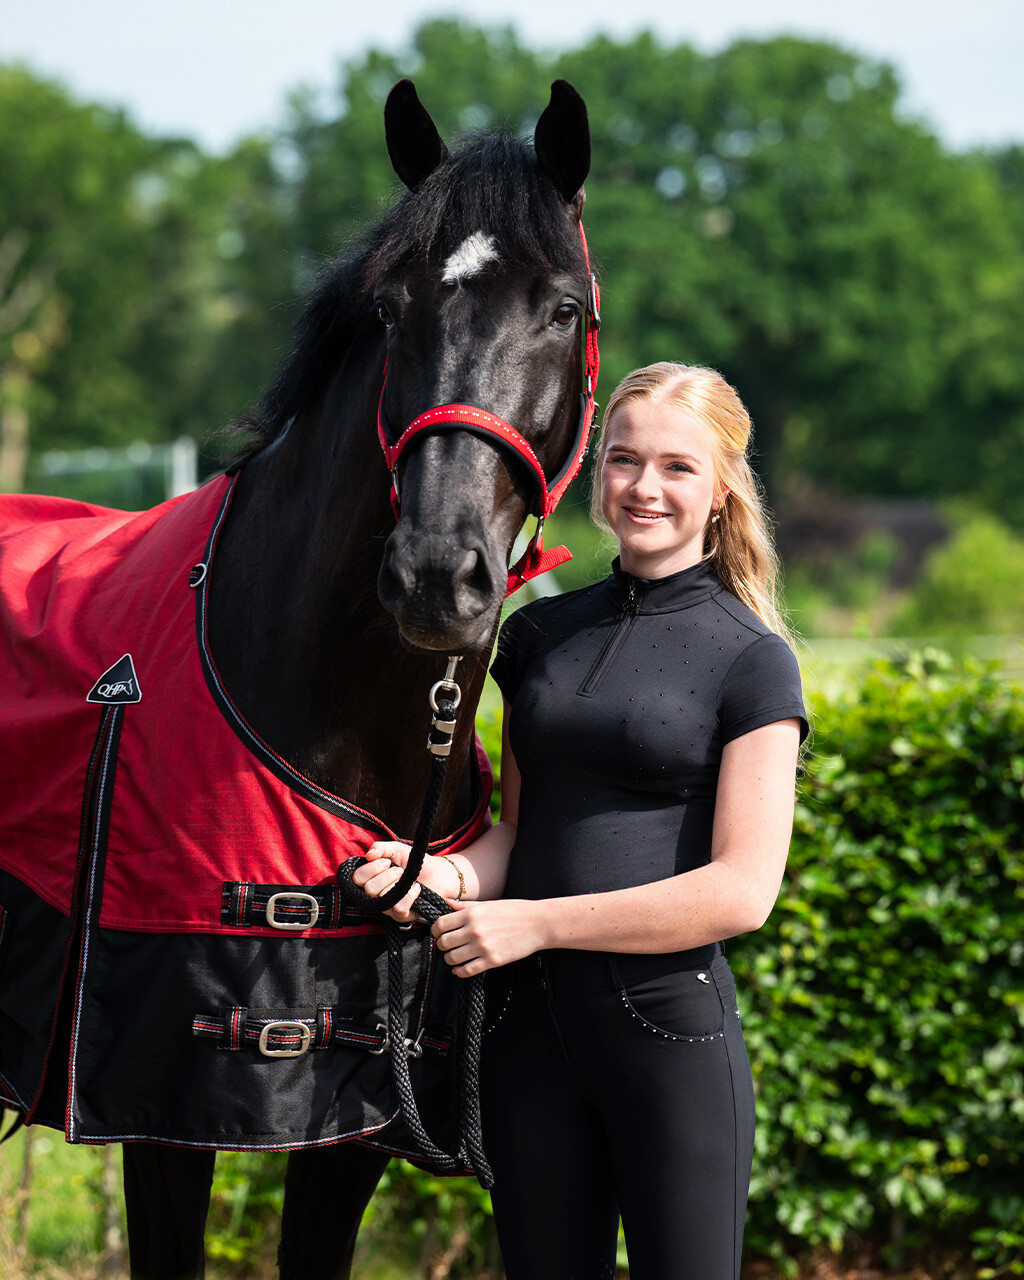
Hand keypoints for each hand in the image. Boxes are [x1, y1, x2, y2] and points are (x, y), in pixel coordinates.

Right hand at [351, 842, 464, 923]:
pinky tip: (416, 888)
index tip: (387, 861)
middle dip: (387, 875)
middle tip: (399, 870)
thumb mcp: (396, 849)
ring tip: (407, 878)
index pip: (357, 878)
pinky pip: (398, 908)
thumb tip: (368, 855)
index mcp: (370, 879)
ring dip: (398, 883)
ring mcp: (388, 907)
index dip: (371, 868)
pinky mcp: (402, 916)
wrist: (436, 872)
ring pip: (383, 898)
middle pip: (369, 889)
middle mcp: (375, 896)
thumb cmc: (413, 861)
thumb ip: (380, 847)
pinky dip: (409, 895)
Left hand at [431, 899, 549, 976]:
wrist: (538, 924)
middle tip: (447, 945)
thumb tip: (446, 904)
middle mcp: (474, 930)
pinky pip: (466, 971)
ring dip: (450, 959)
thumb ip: (465, 906)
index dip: (435, 930)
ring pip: (452, 958)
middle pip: (443, 942)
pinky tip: (461, 968)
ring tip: (455, 956)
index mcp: (472, 914)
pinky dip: (459, 971)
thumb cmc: (514, 911)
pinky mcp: (492, 961)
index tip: (438, 933)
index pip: (441, 924)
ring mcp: (482, 947)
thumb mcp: (488, 904)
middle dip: (442, 945)